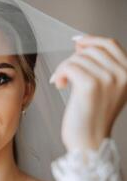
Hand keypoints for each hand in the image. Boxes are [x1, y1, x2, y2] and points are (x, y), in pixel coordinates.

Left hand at [50, 35, 126, 151]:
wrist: (89, 141)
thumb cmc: (92, 116)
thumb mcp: (106, 88)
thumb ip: (100, 66)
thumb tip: (82, 43)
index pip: (110, 44)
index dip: (91, 39)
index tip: (76, 42)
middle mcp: (123, 74)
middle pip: (90, 49)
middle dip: (73, 59)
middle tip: (65, 73)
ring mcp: (108, 79)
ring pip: (77, 58)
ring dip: (64, 68)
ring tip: (63, 82)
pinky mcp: (90, 86)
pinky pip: (69, 67)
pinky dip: (60, 74)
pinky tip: (59, 84)